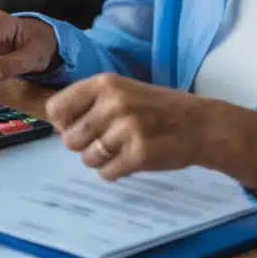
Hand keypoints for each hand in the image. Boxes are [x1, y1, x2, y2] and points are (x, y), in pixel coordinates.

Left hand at [46, 73, 256, 186]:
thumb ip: (90, 103)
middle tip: (107, 140)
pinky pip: (107, 173)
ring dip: (101, 160)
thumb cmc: (157, 108)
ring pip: (88, 159)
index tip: (79, 127)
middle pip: (70, 139)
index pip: (57, 109)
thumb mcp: (122, 91)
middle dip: (84, 146)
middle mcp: (113, 103)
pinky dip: (115, 172)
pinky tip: (131, 160)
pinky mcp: (139, 154)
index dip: (64, 124)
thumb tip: (56, 125)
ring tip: (122, 149)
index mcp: (105, 83)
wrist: (200, 124)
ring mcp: (127, 128)